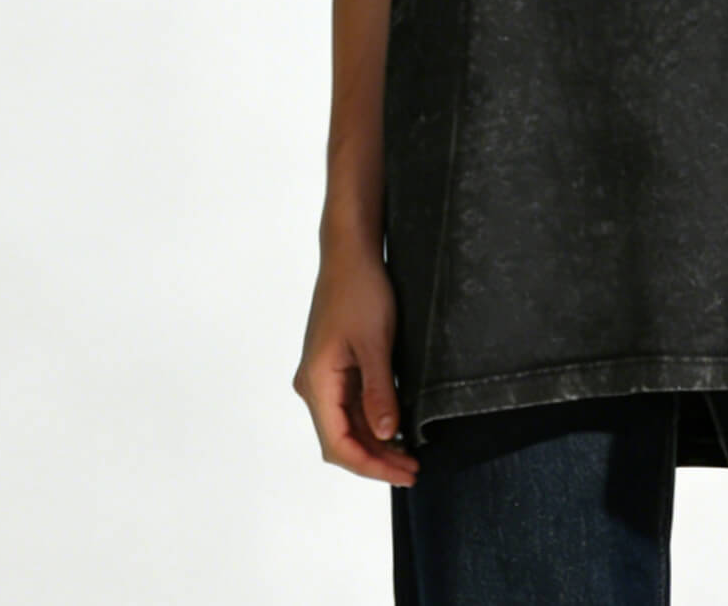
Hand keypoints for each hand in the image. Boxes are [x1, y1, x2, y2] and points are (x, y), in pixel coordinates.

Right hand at [291, 242, 419, 484]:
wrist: (350, 254)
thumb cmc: (360, 291)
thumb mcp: (375, 342)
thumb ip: (379, 390)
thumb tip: (385, 432)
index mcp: (316, 383)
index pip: (338, 444)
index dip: (370, 465)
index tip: (402, 473)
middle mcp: (314, 385)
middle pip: (341, 438)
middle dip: (376, 458)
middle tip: (413, 469)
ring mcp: (324, 376)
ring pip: (347, 424)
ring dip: (375, 441)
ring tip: (409, 455)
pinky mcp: (336, 366)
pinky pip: (351, 404)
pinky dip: (373, 420)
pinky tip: (396, 426)